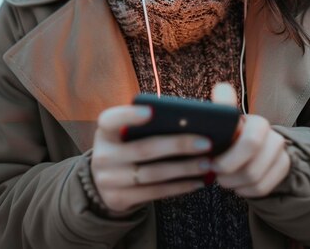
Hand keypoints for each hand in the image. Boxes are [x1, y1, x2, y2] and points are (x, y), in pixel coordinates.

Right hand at [91, 104, 211, 214]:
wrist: (104, 182)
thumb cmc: (126, 147)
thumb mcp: (126, 134)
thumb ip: (146, 126)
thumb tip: (185, 121)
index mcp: (105, 132)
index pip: (110, 120)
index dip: (129, 115)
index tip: (152, 111)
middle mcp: (103, 155)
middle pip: (143, 149)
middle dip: (178, 145)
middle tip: (206, 142)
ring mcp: (108, 180)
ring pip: (152, 174)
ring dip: (184, 169)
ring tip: (207, 163)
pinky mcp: (119, 199)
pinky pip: (154, 193)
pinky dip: (178, 187)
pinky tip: (197, 181)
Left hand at [210, 82, 290, 197]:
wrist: (253, 142)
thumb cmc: (232, 131)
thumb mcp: (226, 120)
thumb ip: (222, 106)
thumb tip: (221, 87)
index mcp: (257, 123)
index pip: (250, 144)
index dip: (228, 160)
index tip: (212, 163)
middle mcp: (274, 137)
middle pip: (251, 169)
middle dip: (229, 175)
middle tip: (216, 173)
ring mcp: (281, 154)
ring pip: (256, 180)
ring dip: (234, 184)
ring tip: (224, 178)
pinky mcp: (283, 168)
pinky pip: (262, 188)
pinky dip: (245, 190)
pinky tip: (237, 184)